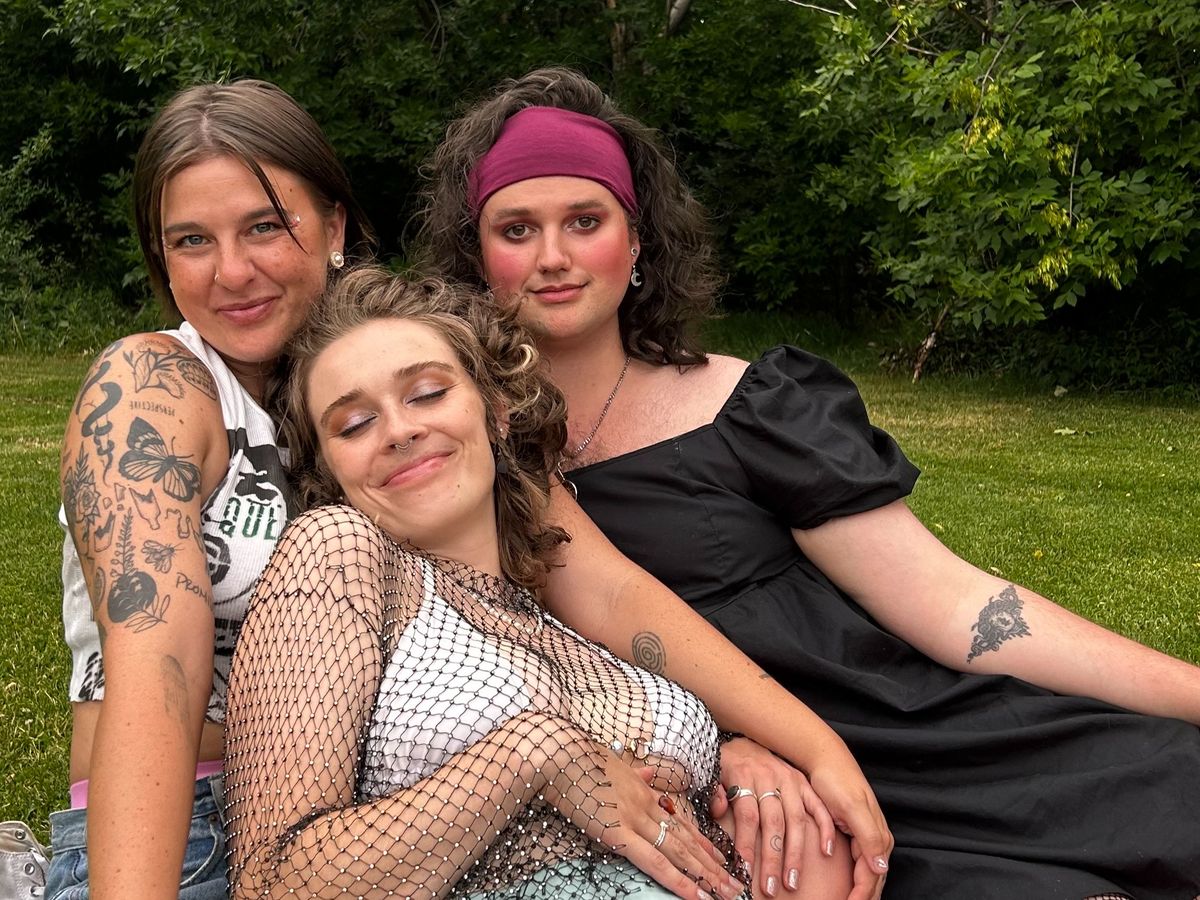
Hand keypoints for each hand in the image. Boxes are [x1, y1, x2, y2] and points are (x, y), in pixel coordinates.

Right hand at [545, 742, 746, 899]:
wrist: (557, 753)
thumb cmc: (576, 757)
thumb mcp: (611, 761)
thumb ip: (633, 773)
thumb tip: (649, 774)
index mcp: (642, 791)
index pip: (679, 822)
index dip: (701, 842)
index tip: (720, 857)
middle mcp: (645, 805)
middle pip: (686, 840)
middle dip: (713, 865)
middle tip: (737, 884)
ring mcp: (635, 819)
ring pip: (680, 852)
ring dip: (707, 875)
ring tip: (728, 893)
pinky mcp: (619, 833)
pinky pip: (655, 862)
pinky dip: (678, 880)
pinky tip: (696, 895)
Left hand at [710, 738, 837, 895]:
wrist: (745, 736)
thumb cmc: (727, 761)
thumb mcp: (711, 770)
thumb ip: (713, 791)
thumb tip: (719, 810)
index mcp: (744, 775)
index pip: (747, 815)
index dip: (746, 843)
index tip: (744, 869)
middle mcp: (769, 777)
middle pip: (773, 822)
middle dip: (773, 858)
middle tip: (771, 886)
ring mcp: (790, 780)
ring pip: (796, 820)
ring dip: (796, 853)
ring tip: (792, 880)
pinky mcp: (804, 782)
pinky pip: (818, 807)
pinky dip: (825, 828)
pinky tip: (825, 852)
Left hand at [806, 760, 890, 899]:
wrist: (826, 758)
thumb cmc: (836, 780)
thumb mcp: (851, 806)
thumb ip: (869, 835)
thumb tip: (882, 867)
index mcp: (878, 836)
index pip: (871, 878)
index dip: (860, 896)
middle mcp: (877, 839)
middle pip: (873, 880)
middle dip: (864, 898)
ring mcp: (867, 836)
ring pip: (867, 875)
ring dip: (861, 892)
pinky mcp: (855, 832)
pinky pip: (859, 864)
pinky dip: (855, 880)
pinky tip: (848, 889)